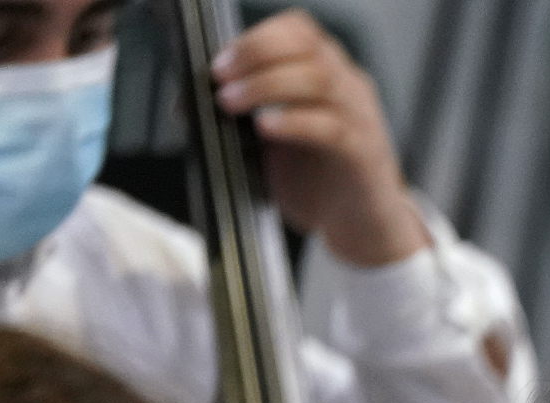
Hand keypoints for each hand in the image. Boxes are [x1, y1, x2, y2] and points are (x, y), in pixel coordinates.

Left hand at [212, 11, 429, 267]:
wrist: (363, 227)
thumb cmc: (319, 181)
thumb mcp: (276, 138)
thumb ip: (244, 116)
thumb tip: (186, 104)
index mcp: (329, 73)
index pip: (299, 29)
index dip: (258, 36)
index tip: (223, 61)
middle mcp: (348, 87)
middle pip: (307, 45)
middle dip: (255, 53)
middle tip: (221, 77)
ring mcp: (360, 119)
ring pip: (318, 78)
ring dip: (265, 85)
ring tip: (231, 103)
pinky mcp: (363, 154)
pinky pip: (330, 127)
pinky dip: (292, 122)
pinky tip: (265, 129)